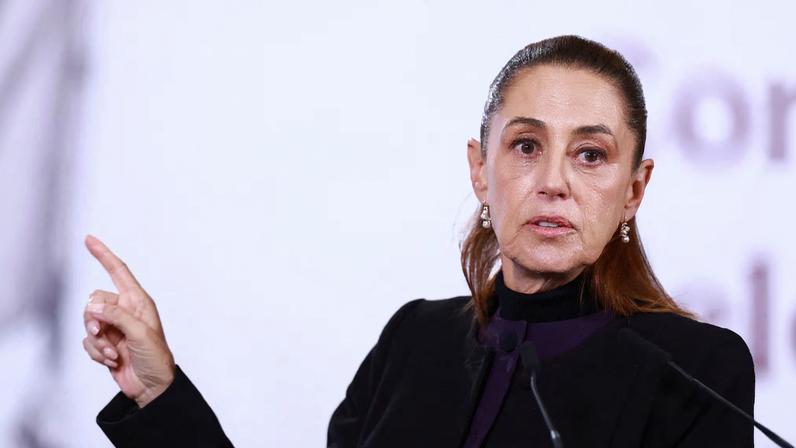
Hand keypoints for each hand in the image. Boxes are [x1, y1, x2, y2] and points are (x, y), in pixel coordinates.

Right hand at [82, 234, 175, 407]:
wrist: (152, 386)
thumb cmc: (155, 358)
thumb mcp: (140, 333)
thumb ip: (116, 316)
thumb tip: (92, 306)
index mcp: (138, 301)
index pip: (118, 271)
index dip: (103, 255)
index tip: (89, 239)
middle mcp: (125, 310)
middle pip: (94, 300)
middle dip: (93, 318)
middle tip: (102, 333)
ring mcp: (114, 327)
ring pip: (88, 322)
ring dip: (97, 340)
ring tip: (113, 353)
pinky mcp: (105, 343)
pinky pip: (87, 340)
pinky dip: (96, 352)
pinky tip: (111, 361)